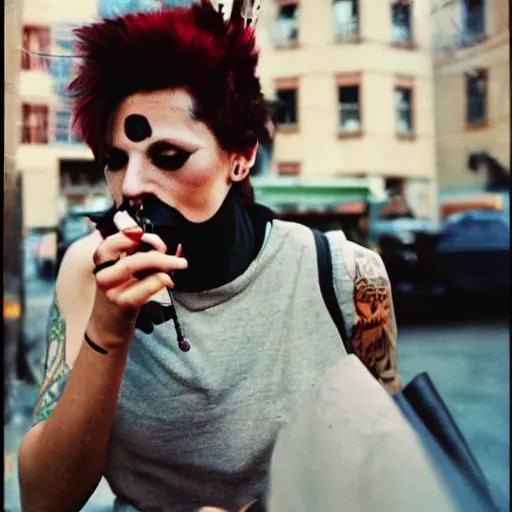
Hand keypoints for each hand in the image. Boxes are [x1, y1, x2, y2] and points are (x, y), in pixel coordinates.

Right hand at [87, 226, 187, 349]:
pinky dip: (160, 280)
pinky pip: (144, 286)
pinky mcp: (122, 303)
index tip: (145, 232)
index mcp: (104, 260)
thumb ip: (144, 253)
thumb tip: (165, 245)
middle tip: (177, 257)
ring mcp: (110, 289)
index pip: (111, 241)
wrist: (109, 324)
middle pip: (128, 253)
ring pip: (134, 264)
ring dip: (162, 262)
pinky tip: (168, 281)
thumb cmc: (124, 292)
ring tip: (178, 264)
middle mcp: (103, 273)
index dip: (129, 234)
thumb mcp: (130, 270)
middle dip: (157, 251)